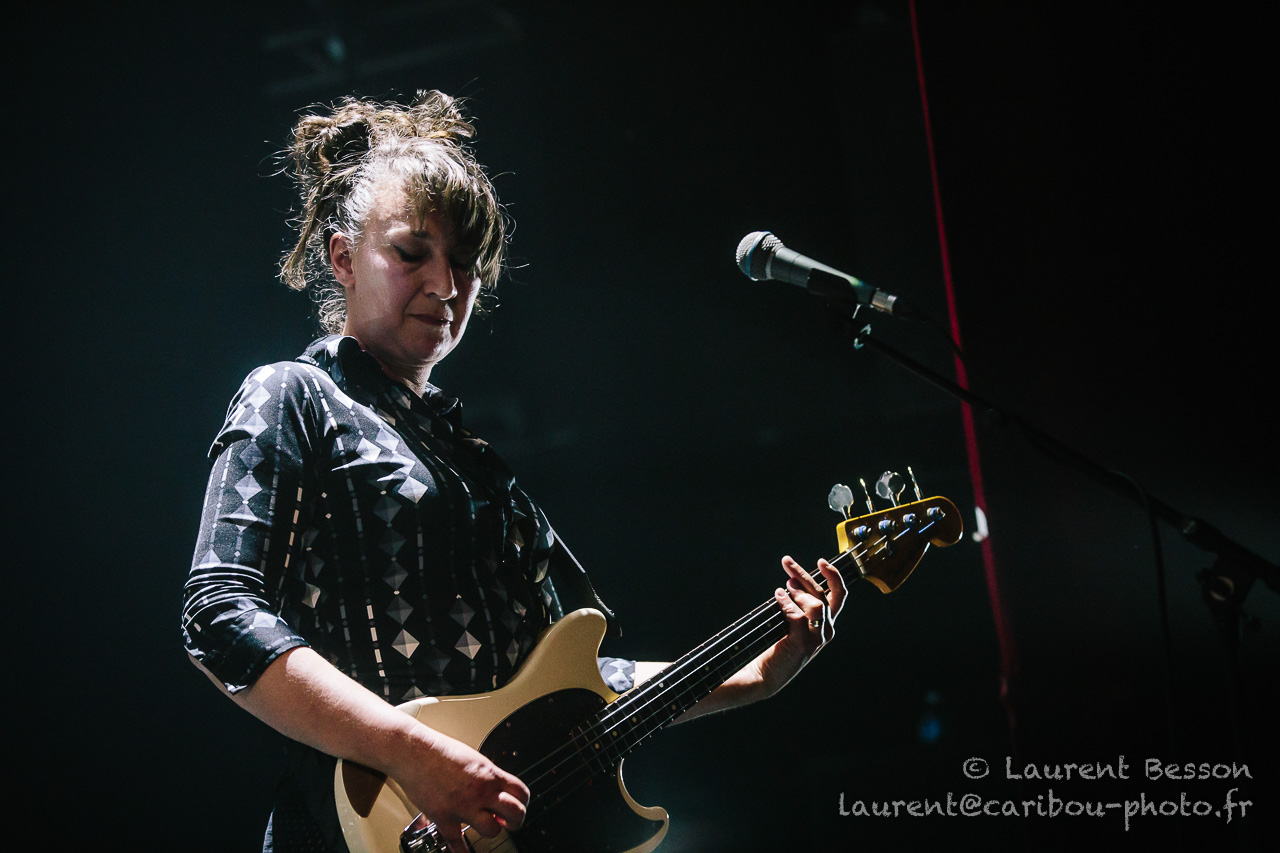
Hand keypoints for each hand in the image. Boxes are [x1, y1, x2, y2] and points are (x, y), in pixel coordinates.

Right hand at [390, 726, 530, 852]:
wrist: (412, 751)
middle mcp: (480, 791)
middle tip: (508, 822)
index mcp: (490, 774)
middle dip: (515, 821)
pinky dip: (462, 852)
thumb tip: (495, 789)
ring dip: (491, 831)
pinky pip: (458, 843)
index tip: (518, 807)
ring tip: (486, 826)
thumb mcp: (473, 758)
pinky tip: (465, 852)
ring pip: (492, 830)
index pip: (522, 793)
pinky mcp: (444, 818)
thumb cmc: (438, 751)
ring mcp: (463, 806)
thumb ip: (486, 776)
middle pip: (515, 813)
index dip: (523, 803)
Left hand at [756, 555, 846, 695]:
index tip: (821, 561)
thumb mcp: (791, 622)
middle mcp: (826, 631)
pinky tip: (778, 596)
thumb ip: (797, 605)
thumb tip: (792, 580)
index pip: (839, 596)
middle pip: (823, 594)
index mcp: (826, 624)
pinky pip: (799, 615)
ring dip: (799, 590)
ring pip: (816, 604)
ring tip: (784, 585)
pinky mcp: (803, 644)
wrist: (763, 675)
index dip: (833, 576)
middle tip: (786, 562)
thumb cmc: (775, 647)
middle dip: (804, 574)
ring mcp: (816, 639)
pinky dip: (787, 602)